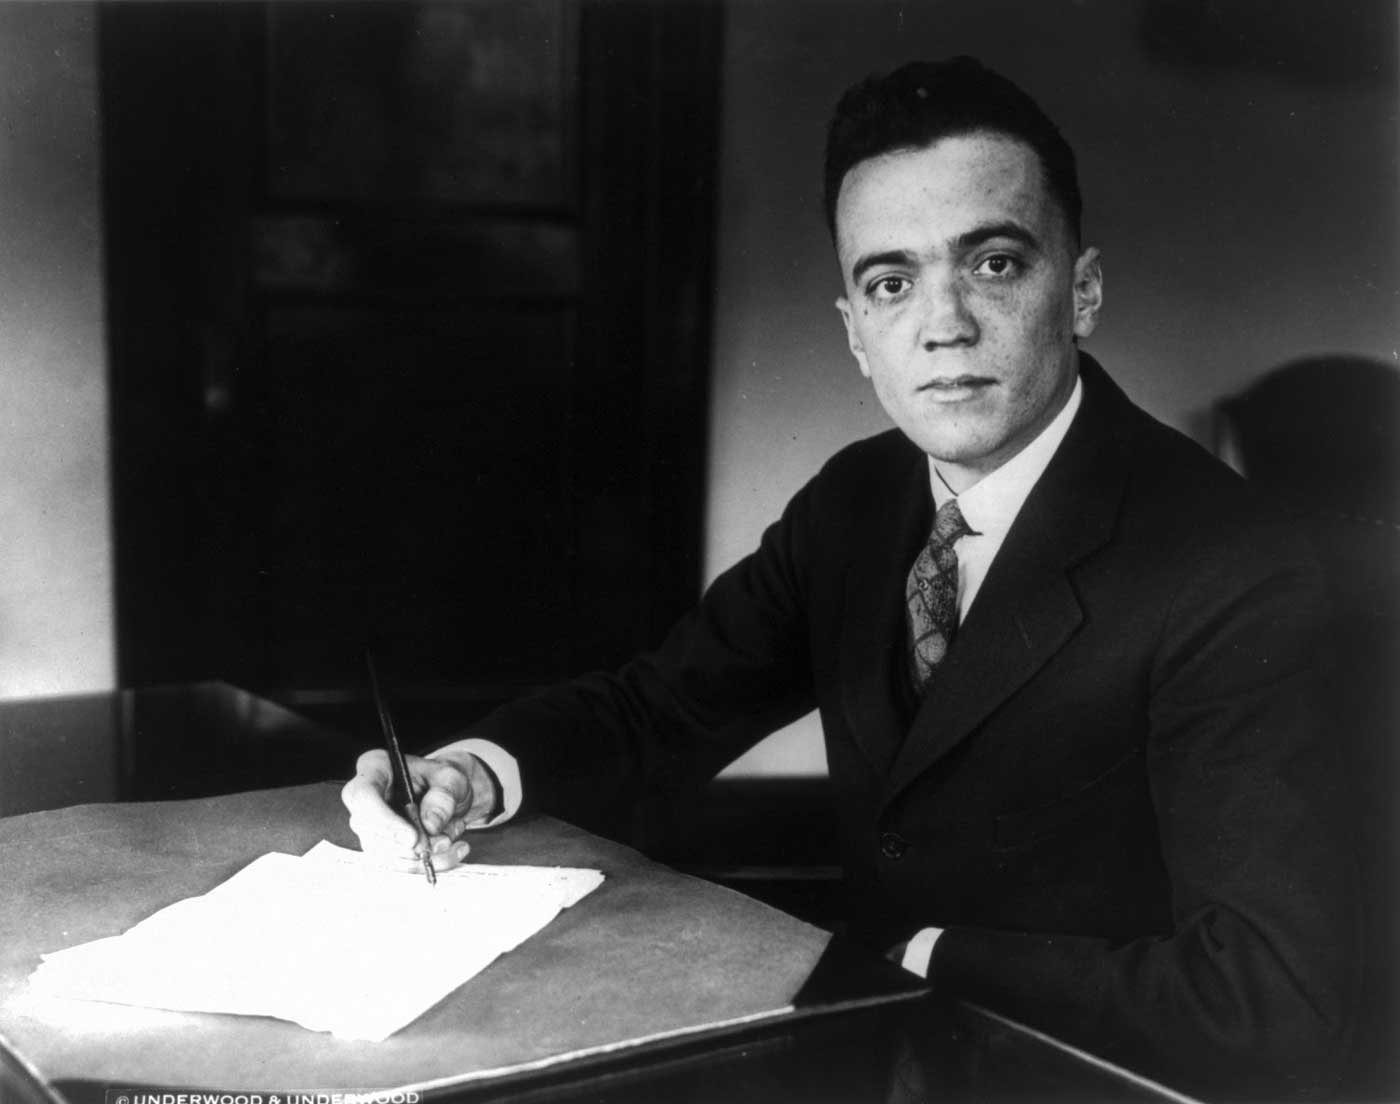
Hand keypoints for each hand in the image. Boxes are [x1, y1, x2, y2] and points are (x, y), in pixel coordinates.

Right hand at [340, 748, 498, 872]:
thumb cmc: (444, 779)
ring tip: (451, 840)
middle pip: (370, 831)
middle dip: (409, 846)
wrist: (449, 793)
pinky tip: (452, 850)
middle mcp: (365, 799)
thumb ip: (444, 797)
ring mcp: (371, 826)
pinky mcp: (382, 847)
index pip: (362, 795)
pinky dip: (428, 864)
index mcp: (375, 768)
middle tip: (443, 842)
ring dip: (422, 857)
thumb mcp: (452, 778)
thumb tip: (430, 826)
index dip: (383, 821)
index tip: (413, 838)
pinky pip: (400, 864)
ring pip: (385, 854)